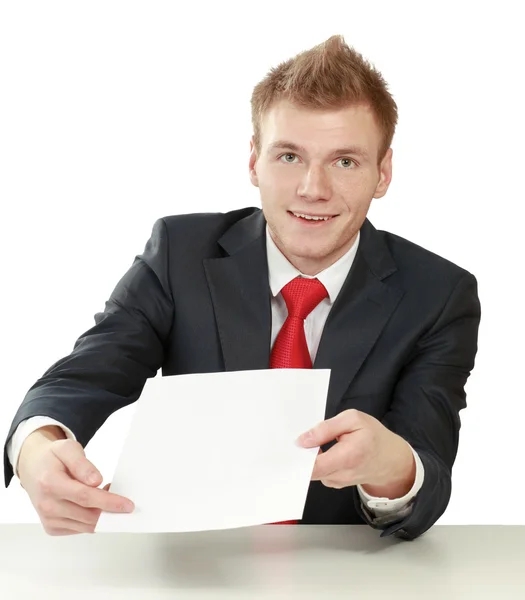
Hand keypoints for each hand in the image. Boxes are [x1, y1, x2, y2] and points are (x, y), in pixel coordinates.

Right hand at [17, 427, 133, 535]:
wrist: (33, 468)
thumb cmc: (52, 457)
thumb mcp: (68, 449)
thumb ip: (82, 464)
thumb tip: (96, 480)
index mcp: (50, 483)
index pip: (85, 497)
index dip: (108, 502)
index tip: (127, 505)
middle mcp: (47, 505)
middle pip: (88, 514)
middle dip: (109, 508)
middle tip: (118, 492)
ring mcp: (48, 519)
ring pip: (86, 525)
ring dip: (101, 514)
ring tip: (103, 493)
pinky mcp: (52, 527)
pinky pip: (80, 528)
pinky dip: (92, 519)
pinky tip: (92, 504)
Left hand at [297, 409, 415, 498]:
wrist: (391, 459)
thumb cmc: (373, 436)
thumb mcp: (353, 419)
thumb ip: (326, 428)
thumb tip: (302, 440)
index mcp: (347, 456)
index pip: (313, 467)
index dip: (298, 458)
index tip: (291, 447)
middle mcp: (342, 474)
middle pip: (309, 470)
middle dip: (302, 455)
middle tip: (302, 440)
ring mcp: (338, 482)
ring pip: (313, 472)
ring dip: (311, 458)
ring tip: (318, 444)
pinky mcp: (336, 483)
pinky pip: (319, 473)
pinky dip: (317, 463)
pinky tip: (323, 452)